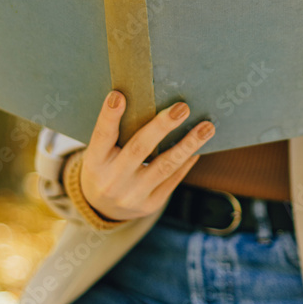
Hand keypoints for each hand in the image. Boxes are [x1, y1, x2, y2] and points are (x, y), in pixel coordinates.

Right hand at [78, 91, 215, 220]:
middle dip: (162, 127)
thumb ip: (116, 132)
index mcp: (95, 162)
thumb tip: (150, 101)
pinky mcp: (150, 204)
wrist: (102, 209)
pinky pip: (173, 179)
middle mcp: (112, 180)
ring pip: (165, 166)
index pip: (102, 136)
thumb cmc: (105, 167)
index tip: (119, 95)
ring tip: (207, 127)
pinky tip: (199, 146)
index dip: (109, 116)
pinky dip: (187, 161)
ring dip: (189, 145)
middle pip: (139, 149)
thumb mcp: (100, 153)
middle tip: (182, 108)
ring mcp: (132, 195)